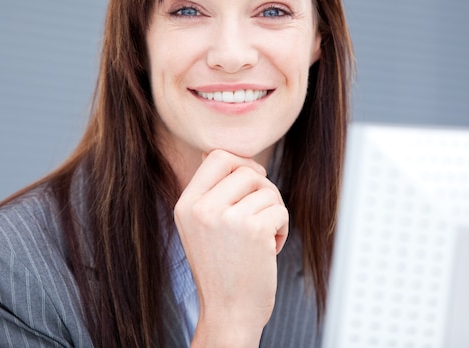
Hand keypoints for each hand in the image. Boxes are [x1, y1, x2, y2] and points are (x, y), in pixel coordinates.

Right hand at [174, 149, 288, 346]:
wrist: (229, 314)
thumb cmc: (221, 271)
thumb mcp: (200, 227)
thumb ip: (209, 192)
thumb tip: (214, 153)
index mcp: (186, 205)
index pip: (216, 156)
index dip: (241, 163)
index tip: (252, 180)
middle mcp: (203, 209)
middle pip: (247, 170)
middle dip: (263, 189)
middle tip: (262, 214)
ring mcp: (227, 218)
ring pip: (268, 190)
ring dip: (274, 212)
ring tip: (262, 238)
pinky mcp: (254, 230)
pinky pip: (280, 210)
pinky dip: (282, 228)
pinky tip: (269, 249)